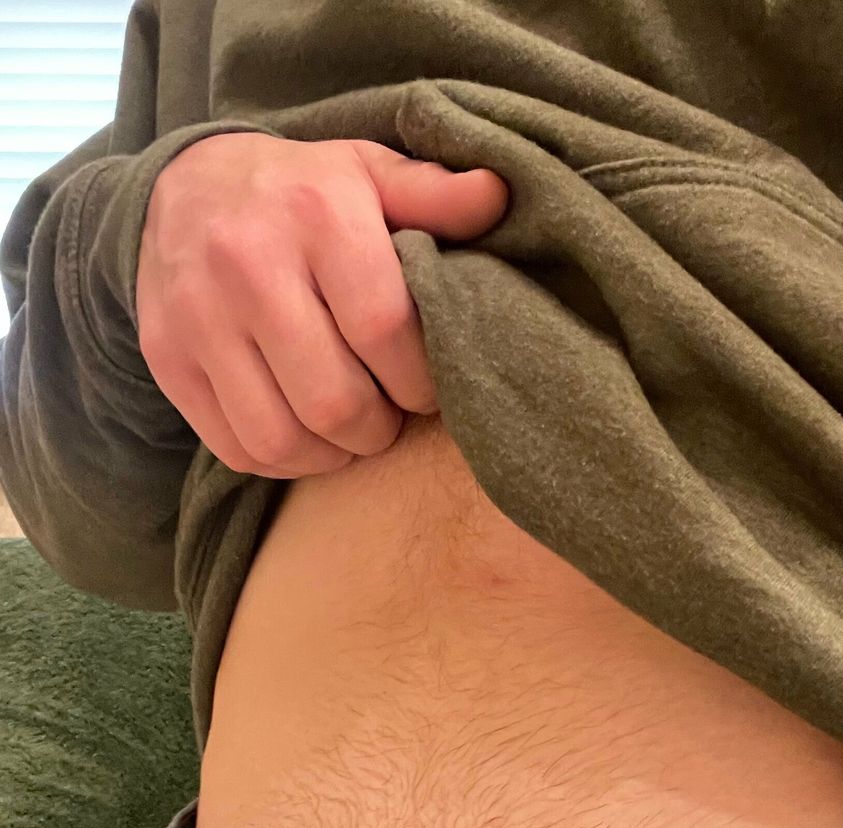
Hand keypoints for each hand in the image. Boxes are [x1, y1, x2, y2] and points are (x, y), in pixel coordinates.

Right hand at [135, 133, 508, 477]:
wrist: (180, 183)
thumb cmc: (299, 192)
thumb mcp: (367, 173)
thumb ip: (433, 195)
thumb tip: (497, 197)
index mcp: (315, 214)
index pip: (384, 331)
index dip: (417, 381)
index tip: (424, 386)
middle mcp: (248, 263)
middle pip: (334, 400)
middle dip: (377, 428)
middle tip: (387, 415)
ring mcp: (198, 316)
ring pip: (282, 438)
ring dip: (331, 454)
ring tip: (349, 430)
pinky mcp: (167, 357)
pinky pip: (237, 448)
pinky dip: (282, 460)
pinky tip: (304, 433)